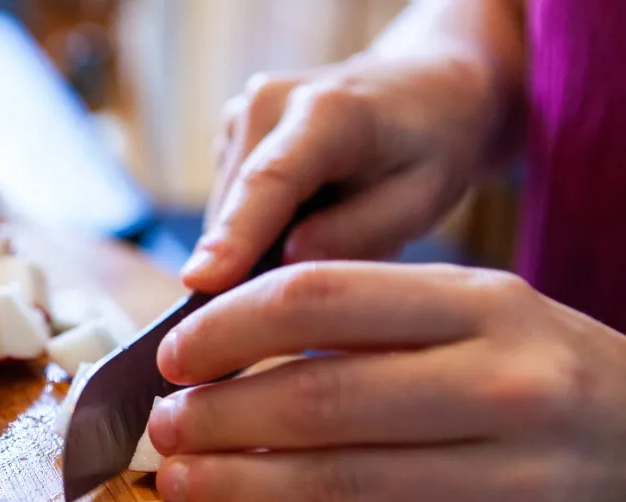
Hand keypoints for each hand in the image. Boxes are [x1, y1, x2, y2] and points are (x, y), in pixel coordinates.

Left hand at [148, 262, 625, 501]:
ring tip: (186, 479)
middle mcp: (510, 387)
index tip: (171, 355)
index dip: (225, 327)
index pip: (319, 298)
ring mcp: (522, 482)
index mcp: (487, 305)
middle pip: (317, 397)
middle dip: (216, 414)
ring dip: (240, 483)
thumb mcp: (480, 319)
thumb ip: (371, 324)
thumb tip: (227, 349)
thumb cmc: (547, 376)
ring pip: (339, 482)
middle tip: (164, 426)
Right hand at [190, 53, 499, 292]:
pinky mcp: (229, 131)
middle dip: (257, 264)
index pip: (269, 182)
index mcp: (329, 111)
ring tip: (328, 230)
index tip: (199, 283)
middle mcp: (268, 102)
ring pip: (226, 214)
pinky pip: (230, 204)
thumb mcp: (422, 199)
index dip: (234, 236)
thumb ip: (358, 233)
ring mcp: (241, 113)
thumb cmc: (430, 147)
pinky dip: (258, 226)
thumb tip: (285, 262)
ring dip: (260, 245)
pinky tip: (307, 213)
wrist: (422, 90)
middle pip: (237, 210)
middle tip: (321, 282)